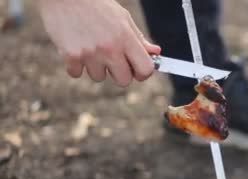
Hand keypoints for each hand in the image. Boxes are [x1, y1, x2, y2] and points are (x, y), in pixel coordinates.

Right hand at [37, 0, 160, 86]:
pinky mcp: (70, 56)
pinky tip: (76, 48)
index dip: (142, 73)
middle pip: (123, 81)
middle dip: (119, 74)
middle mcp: (110, 48)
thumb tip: (155, 53)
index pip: (145, 69)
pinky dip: (75, 65)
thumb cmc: (96, 6)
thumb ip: (139, 38)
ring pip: (99, 77)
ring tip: (90, 47)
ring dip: (95, 67)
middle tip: (111, 60)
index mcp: (126, 38)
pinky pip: (76, 74)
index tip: (136, 71)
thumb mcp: (122, 18)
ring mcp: (90, 53)